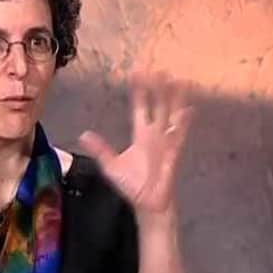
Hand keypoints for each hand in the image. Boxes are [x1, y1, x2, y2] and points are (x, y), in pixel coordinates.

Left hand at [79, 70, 194, 220]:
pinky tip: (189, 109)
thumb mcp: (111, 165)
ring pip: (171, 115)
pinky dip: (183, 123)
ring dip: (173, 99)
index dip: (139, 91)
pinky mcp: (173, 153)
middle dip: (158, 89)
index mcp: (140, 134)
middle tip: (159, 69)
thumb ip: (100, 149)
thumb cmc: (132, 184)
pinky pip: (179, 135)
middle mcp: (154, 134)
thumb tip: (84, 134)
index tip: (137, 73)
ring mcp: (165, 142)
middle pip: (157, 106)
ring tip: (177, 80)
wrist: (147, 203)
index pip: (140, 107)